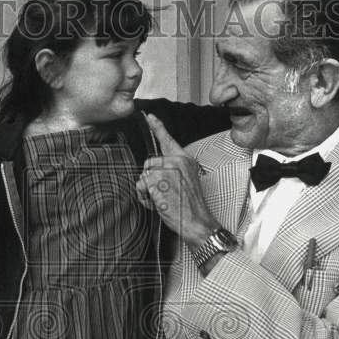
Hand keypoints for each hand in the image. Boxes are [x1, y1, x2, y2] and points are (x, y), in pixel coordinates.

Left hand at [138, 114, 216, 247]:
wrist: (197, 221)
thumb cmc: (191, 205)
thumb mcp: (187, 180)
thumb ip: (174, 169)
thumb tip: (157, 167)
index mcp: (185, 159)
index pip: (168, 139)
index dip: (157, 127)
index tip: (149, 116)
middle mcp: (176, 161)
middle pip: (149, 163)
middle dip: (150, 179)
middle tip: (164, 193)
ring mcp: (167, 169)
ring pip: (144, 175)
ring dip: (148, 190)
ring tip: (163, 199)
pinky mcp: (158, 180)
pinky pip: (141, 186)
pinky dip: (145, 197)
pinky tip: (158, 203)